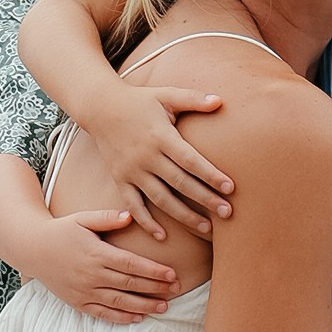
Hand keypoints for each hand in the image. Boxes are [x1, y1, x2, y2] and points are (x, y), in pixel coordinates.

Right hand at [23, 204, 187, 322]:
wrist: (32, 249)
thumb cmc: (61, 230)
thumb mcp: (82, 219)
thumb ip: (107, 218)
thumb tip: (130, 216)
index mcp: (95, 253)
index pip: (130, 264)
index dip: (153, 270)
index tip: (172, 273)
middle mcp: (90, 275)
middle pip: (129, 284)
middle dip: (155, 288)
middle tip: (177, 289)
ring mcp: (83, 291)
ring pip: (118, 302)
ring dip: (143, 306)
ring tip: (164, 307)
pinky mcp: (77, 302)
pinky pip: (102, 313)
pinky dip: (121, 318)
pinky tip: (138, 318)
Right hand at [84, 74, 236, 230]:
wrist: (100, 107)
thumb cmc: (140, 100)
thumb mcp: (166, 94)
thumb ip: (193, 98)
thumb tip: (221, 101)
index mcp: (160, 136)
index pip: (189, 160)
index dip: (210, 174)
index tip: (231, 188)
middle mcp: (146, 157)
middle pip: (180, 183)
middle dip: (205, 199)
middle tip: (228, 213)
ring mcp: (132, 171)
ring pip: (161, 199)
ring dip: (184, 216)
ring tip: (206, 228)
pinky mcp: (120, 180)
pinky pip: (133, 205)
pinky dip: (146, 222)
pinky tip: (162, 237)